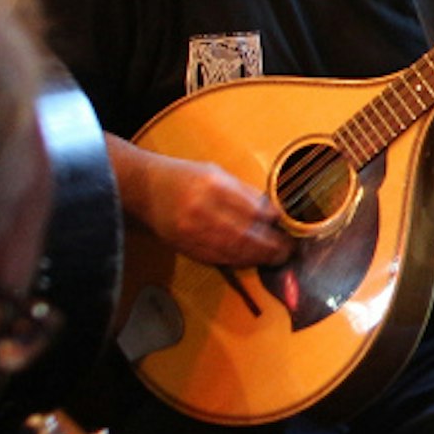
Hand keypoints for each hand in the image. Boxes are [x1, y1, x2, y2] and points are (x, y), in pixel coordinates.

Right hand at [119, 140, 285, 268]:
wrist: (146, 188)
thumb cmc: (184, 177)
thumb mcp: (216, 172)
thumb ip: (243, 192)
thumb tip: (272, 211)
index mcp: (212, 186)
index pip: (251, 209)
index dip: (271, 221)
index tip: (284, 224)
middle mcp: (201, 210)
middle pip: (245, 235)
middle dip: (270, 246)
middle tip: (286, 250)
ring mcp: (192, 231)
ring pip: (233, 251)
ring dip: (257, 257)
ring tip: (274, 258)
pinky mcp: (186, 247)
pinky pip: (217, 259)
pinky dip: (238, 261)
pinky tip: (250, 260)